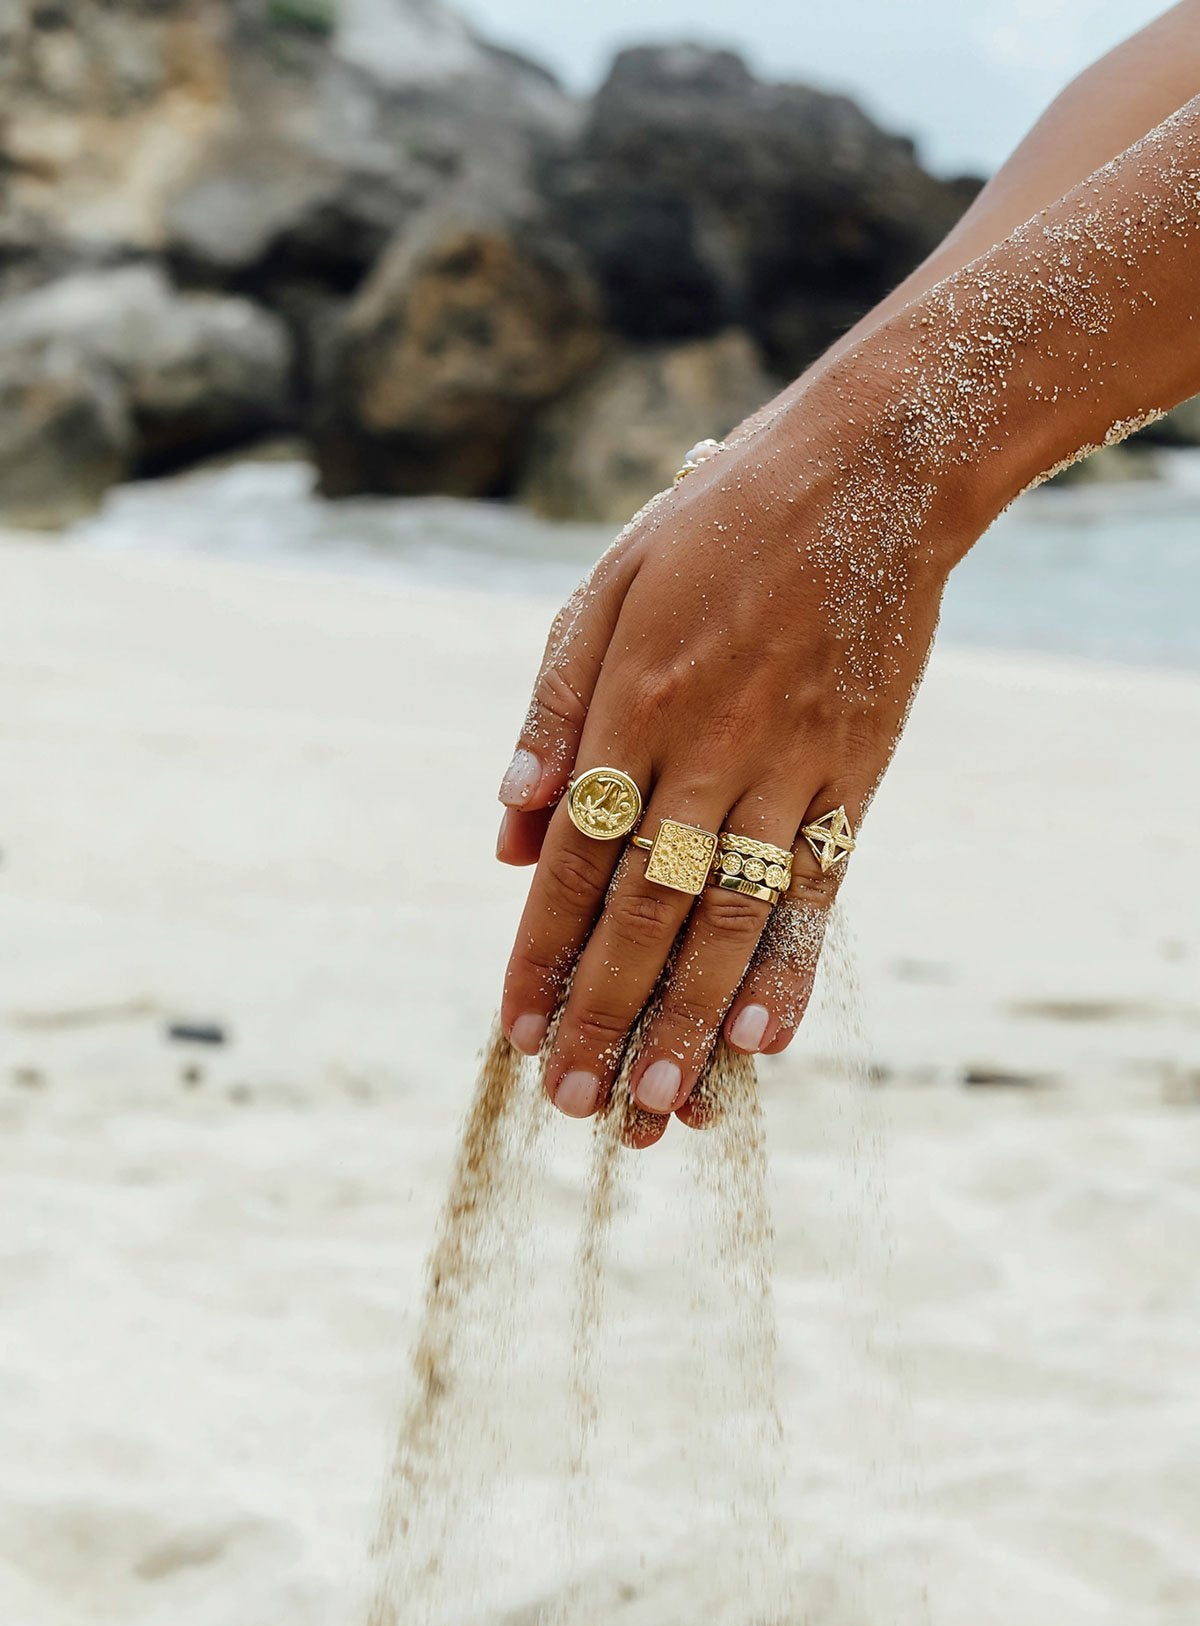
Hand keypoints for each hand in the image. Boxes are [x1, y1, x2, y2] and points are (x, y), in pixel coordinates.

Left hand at [496, 363, 966, 1143]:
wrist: (867, 473)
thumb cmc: (716, 529)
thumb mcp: (603, 595)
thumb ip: (552, 715)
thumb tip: (507, 832)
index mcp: (627, 710)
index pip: (571, 862)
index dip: (541, 954)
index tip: (516, 1035)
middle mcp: (701, 753)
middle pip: (643, 911)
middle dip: (603, 1013)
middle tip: (577, 1106)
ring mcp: (784, 768)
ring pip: (728, 916)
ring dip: (689, 1017)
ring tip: (658, 1103)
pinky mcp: (852, 773)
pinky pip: (819, 885)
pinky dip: (792, 964)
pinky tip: (766, 1039)